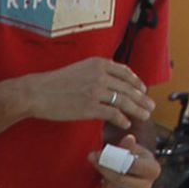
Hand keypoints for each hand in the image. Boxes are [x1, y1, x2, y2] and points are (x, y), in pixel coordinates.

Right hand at [26, 57, 153, 132]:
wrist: (38, 92)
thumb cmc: (54, 83)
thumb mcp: (79, 69)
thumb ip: (96, 72)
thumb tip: (109, 82)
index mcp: (99, 63)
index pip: (125, 73)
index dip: (136, 82)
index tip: (142, 90)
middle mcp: (100, 75)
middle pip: (128, 88)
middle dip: (142, 98)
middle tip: (150, 106)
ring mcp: (96, 91)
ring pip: (124, 101)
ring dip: (137, 109)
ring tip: (145, 116)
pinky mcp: (90, 107)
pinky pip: (113, 113)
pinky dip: (122, 119)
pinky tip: (126, 123)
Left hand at [93, 136, 158, 187]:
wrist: (132, 174)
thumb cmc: (131, 158)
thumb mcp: (131, 149)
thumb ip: (127, 145)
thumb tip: (129, 138)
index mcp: (152, 169)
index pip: (132, 165)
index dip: (113, 159)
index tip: (98, 154)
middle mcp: (147, 185)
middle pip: (119, 179)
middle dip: (104, 168)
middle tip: (93, 159)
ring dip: (104, 178)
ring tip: (105, 171)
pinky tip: (106, 183)